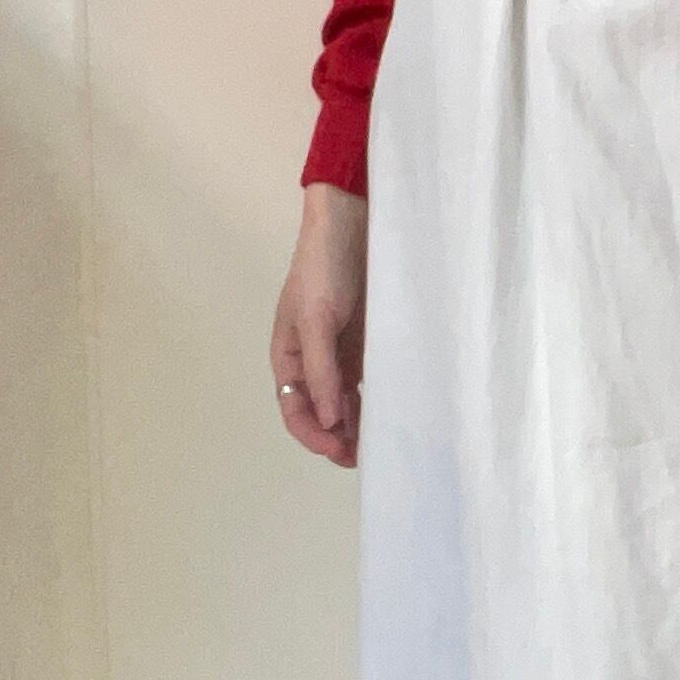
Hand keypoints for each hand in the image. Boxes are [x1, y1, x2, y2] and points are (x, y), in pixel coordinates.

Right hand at [272, 184, 368, 467]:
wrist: (353, 222)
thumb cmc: (324, 268)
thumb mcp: (317, 319)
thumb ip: (322, 371)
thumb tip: (329, 421)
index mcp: (288, 356)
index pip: (294, 409)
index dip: (313, 434)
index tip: (340, 450)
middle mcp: (313, 361)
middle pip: (320, 412)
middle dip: (337, 438)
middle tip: (365, 458)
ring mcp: (340, 353)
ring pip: (345, 403)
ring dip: (358, 425)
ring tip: (380, 445)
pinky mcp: (367, 343)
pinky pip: (368, 382)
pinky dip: (375, 401)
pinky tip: (390, 414)